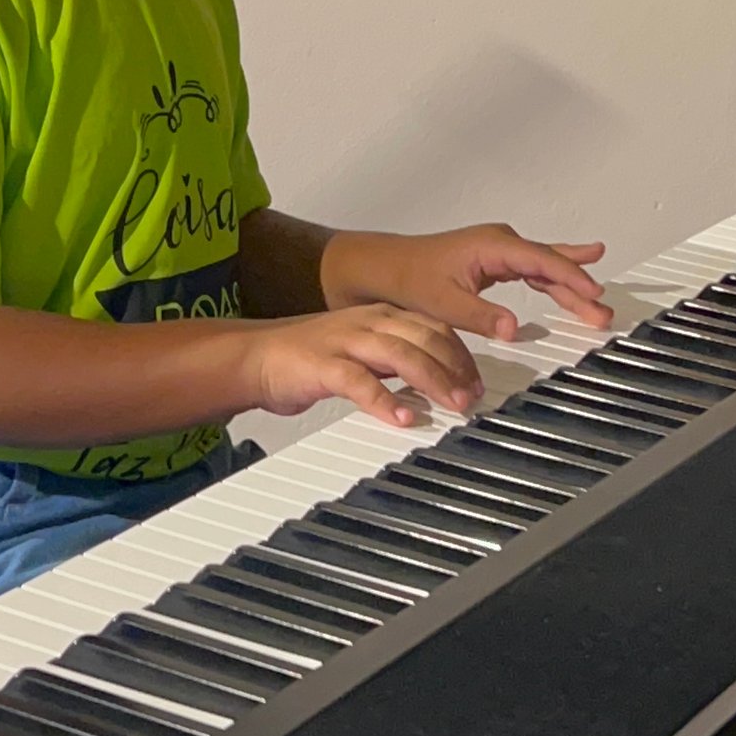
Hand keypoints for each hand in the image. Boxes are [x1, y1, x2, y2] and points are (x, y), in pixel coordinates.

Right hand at [246, 305, 485, 428]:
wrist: (257, 356)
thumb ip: (396, 362)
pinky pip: (359, 381)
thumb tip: (436, 382)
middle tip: (474, 397)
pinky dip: (385, 401)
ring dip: (433, 380)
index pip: (434, 328)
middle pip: (425, 337)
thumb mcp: (363, 352)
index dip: (462, 355)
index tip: (478, 382)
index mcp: (381, 316)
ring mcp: (345, 341)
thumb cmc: (310, 357)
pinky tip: (403, 418)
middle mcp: (368, 323)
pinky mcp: (323, 365)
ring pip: (400, 353)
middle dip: (456, 368)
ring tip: (453, 405)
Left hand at [322, 224, 611, 339]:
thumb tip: (513, 328)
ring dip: (570, 285)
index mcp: (492, 246)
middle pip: (550, 263)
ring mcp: (498, 250)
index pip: (542, 260)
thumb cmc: (409, 277)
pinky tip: (573, 283)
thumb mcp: (445, 302)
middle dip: (579, 285)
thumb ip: (481, 316)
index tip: (593, 293)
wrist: (385, 268)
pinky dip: (554, 279)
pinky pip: (534, 269)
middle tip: (603, 308)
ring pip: (545, 266)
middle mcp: (500, 243)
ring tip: (598, 304)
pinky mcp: (495, 261)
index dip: (571, 277)